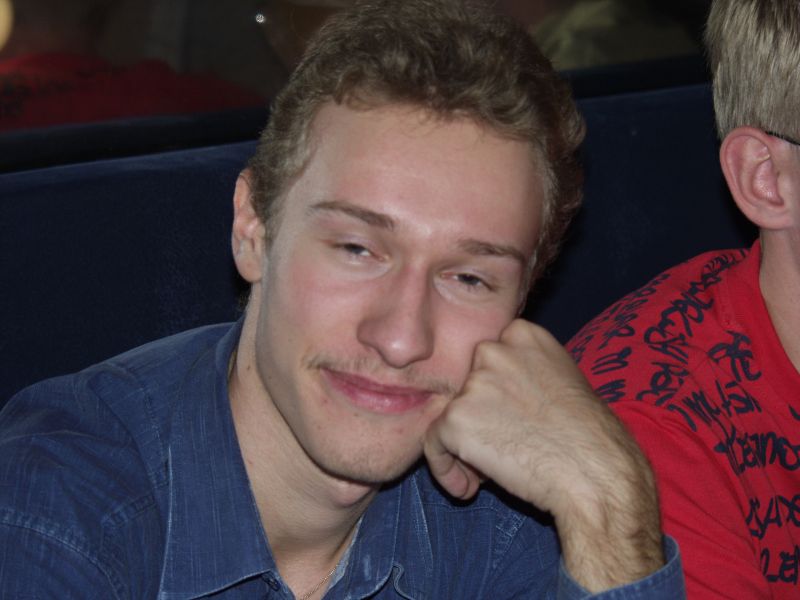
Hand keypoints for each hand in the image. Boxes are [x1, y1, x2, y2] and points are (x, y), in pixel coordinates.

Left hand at [423, 319, 663, 590]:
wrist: (596, 472)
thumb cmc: (589, 436)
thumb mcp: (561, 381)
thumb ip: (523, 374)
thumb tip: (489, 397)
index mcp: (523, 334)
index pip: (487, 361)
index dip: (493, 396)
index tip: (511, 421)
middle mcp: (495, 349)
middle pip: (465, 386)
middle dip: (477, 417)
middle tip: (503, 448)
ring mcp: (474, 382)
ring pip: (448, 415)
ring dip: (463, 446)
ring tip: (492, 472)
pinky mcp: (457, 417)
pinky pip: (433, 444)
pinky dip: (445, 469)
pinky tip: (470, 488)